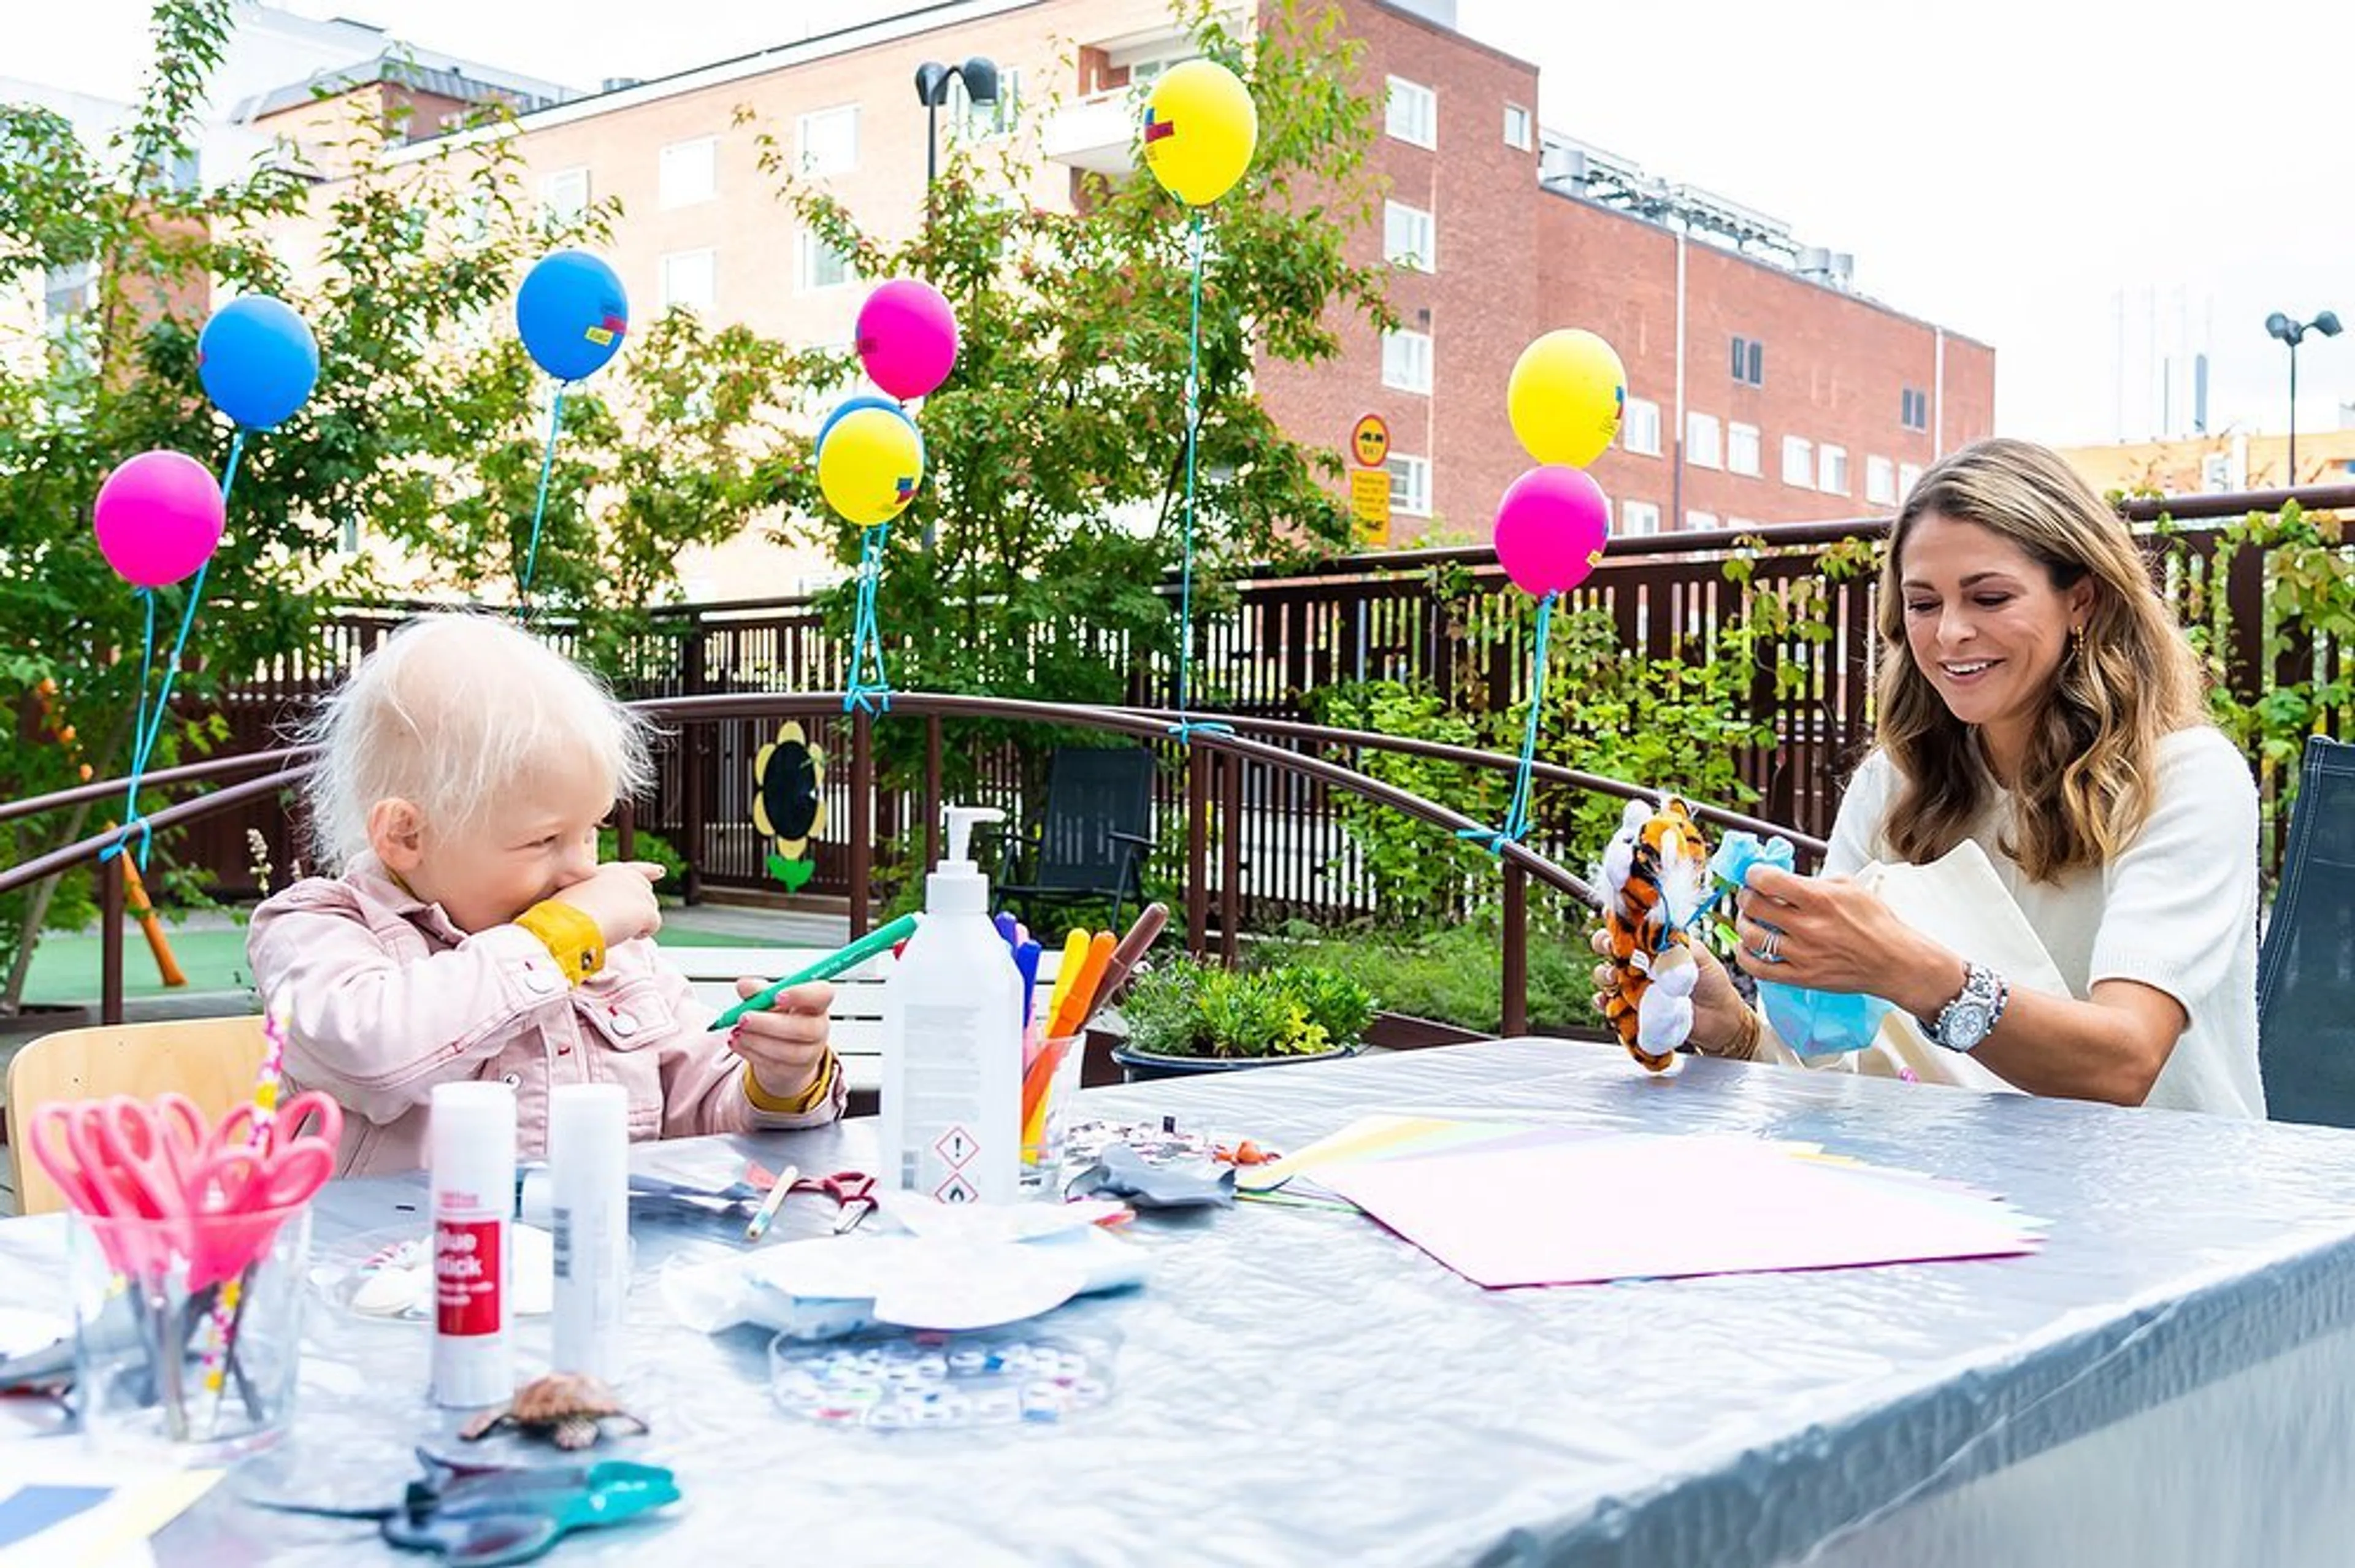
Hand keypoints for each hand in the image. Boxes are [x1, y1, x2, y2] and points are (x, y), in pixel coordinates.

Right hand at [549, 861, 665, 947]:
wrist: (566, 926)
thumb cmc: (563, 918)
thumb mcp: (574, 897)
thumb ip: (592, 896)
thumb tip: (600, 910)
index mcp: (605, 872)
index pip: (632, 869)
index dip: (647, 870)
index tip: (660, 872)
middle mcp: (624, 876)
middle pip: (645, 890)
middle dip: (638, 906)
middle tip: (621, 921)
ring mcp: (636, 891)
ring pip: (650, 908)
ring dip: (638, 921)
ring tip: (616, 929)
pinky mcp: (645, 909)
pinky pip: (654, 923)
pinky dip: (644, 932)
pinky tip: (628, 936)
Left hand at [728, 979, 834, 1105]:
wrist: (781, 1048)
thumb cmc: (780, 1017)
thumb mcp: (770, 1000)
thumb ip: (759, 991)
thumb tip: (744, 985)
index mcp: (817, 1002)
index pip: (822, 994)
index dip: (801, 995)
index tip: (776, 995)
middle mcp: (819, 1027)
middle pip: (804, 1028)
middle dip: (769, 1024)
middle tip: (743, 1018)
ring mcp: (810, 1052)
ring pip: (788, 1051)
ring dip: (758, 1041)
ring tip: (738, 1032)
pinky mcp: (794, 1070)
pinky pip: (775, 1064)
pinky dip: (751, 1053)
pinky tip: (738, 1043)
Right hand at [1588, 927, 1750, 1055]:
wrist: (1720, 1019)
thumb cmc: (1712, 984)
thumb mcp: (1701, 957)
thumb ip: (1680, 944)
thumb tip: (1659, 933)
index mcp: (1653, 946)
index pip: (1629, 928)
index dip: (1617, 921)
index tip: (1613, 916)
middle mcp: (1640, 964)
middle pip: (1608, 948)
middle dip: (1602, 943)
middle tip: (1611, 946)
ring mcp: (1634, 987)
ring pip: (1605, 975)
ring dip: (1604, 973)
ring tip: (1615, 977)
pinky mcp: (1633, 1010)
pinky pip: (1610, 1005)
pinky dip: (1603, 1002)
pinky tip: (1607, 1001)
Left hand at [1731, 866, 1964, 1016]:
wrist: (1895, 962)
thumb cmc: (1877, 924)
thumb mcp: (1850, 887)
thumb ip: (1815, 881)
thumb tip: (1787, 880)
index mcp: (1819, 899)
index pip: (1767, 880)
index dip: (1754, 874)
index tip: (1755, 875)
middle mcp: (1807, 926)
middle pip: (1753, 906)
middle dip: (1746, 896)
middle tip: (1751, 895)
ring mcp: (1802, 954)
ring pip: (1751, 936)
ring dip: (1744, 923)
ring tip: (1751, 919)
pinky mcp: (1801, 977)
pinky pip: (1758, 969)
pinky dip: (1745, 955)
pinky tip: (1748, 947)